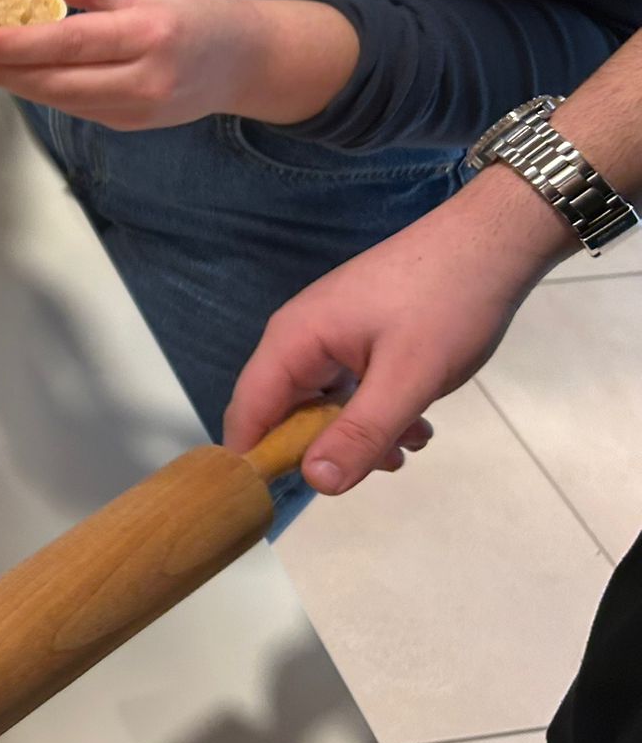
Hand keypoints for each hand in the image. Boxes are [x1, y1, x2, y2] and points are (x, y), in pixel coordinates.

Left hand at [0, 0, 358, 130]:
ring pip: (61, 100)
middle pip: (56, 81)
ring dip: (17, 84)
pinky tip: (21, 77)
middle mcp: (143, 76)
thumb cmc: (191, 9)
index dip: (13, 45)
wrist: (245, 59)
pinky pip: (77, 109)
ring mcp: (138, 108)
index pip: (65, 42)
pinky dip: (45, 93)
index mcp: (145, 31)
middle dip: (4, 69)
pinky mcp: (132, 125)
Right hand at [224, 170, 571, 493]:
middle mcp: (299, 338)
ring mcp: (330, 335)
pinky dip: (375, 412)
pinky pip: (348, 388)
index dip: (255, 459)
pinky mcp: (358, 336)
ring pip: (322, 405)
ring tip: (408, 448)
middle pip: (284, 413)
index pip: (248, 412)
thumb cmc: (447, 304)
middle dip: (322, 450)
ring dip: (358, 435)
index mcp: (293, 340)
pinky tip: (417, 425)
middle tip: (376, 468)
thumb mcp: (409, 379)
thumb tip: (314, 485)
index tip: (282, 500)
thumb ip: (360, 434)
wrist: (495, 241)